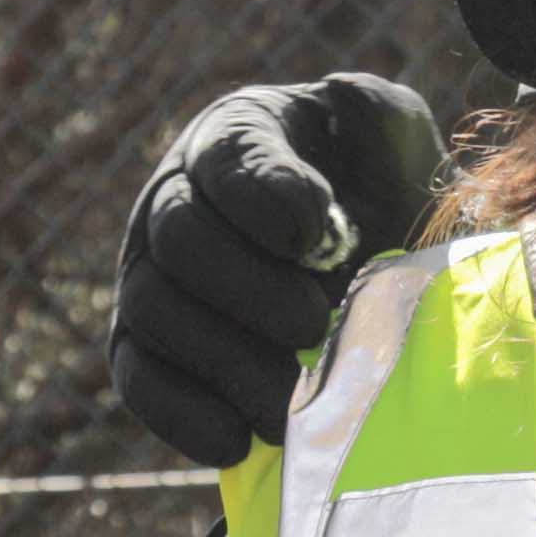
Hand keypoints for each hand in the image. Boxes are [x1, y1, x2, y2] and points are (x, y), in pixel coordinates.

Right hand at [106, 76, 446, 466]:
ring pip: (155, 314)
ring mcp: (150, 278)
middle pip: (179, 240)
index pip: (227, 159)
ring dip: (224, 360)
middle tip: (315, 323)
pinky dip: (182, 416)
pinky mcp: (144, 350)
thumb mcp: (395, 143)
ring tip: (292, 397)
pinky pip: (139, 382)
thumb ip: (379, 112)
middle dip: (247, 287)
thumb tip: (344, 96)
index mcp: (235, 139)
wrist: (373, 272)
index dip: (264, 196)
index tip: (317, 233)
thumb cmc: (379, 194)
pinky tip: (239, 440)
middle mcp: (174, 201)